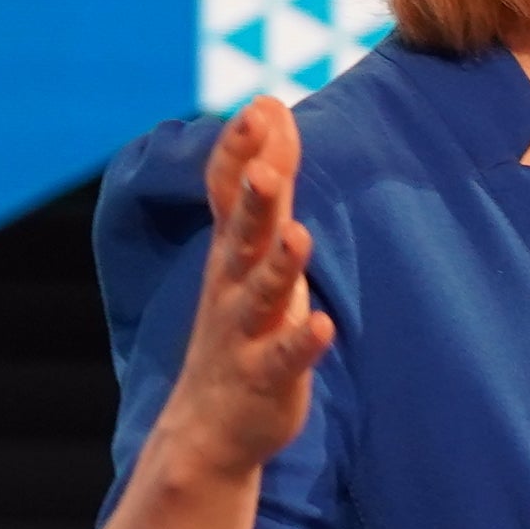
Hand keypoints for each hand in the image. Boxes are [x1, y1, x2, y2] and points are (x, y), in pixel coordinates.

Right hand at [156, 95, 332, 478]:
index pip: (228, 192)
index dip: (240, 152)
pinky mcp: (266, 379)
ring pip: (261, 294)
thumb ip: (264, 176)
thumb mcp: (248, 244)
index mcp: (230, 250)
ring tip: (297, 236)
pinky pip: (284, 359)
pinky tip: (321, 326)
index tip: (260, 107)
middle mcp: (231, 285)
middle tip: (264, 167)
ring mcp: (245, 333)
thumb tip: (269, 103)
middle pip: (242, 235)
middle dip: (253, 200)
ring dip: (278, 266)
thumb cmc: (239, 322)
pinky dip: (300, 343)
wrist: (208, 426)